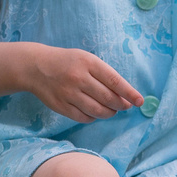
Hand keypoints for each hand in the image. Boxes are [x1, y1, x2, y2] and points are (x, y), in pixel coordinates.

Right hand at [23, 45, 144, 121]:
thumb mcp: (86, 59)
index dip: (129, 93)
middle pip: (107, 98)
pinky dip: (93, 117)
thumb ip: (104, 74)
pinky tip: (94, 112)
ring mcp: (68, 93)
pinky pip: (83, 117)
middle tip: (125, 106)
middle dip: (121, 105)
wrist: (36, 66)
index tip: (140, 101)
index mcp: (88, 63)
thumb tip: (125, 95)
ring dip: (109, 113)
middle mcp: (78, 78)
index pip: (115, 81)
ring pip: (97, 111)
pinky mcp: (60, 105)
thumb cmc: (68, 62)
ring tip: (111, 110)